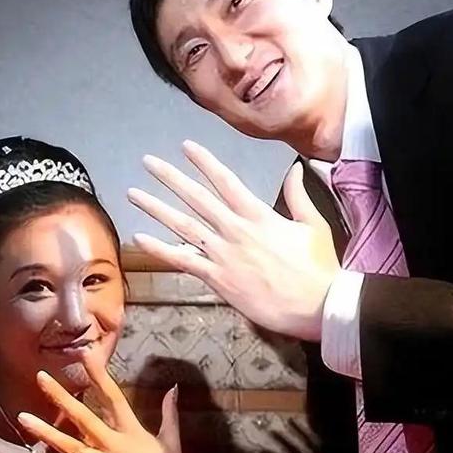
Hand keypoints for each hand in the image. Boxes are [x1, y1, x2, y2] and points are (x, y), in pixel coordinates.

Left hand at [18, 349, 196, 452]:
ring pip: (69, 447)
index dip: (99, 375)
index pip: (113, 396)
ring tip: (22, 417)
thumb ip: (169, 412)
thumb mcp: (171, 441)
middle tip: (41, 377)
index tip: (85, 354)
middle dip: (61, 396)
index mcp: (133, 431)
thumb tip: (173, 387)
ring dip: (45, 432)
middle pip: (84, 417)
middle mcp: (115, 446)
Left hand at [128, 140, 338, 340]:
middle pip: (196, 197)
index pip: (226, 181)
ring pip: (183, 225)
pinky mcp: (218, 279)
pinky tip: (140, 238)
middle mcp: (236, 230)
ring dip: (156, 208)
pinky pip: (183, 261)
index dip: (204, 162)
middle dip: (170, 177)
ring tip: (134, 193)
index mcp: (258, 214)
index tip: (186, 146)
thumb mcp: (313, 225)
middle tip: (148, 161)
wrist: (317, 306)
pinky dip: (160, 249)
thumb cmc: (318, 267)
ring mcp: (224, 254)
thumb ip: (299, 196)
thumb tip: (295, 170)